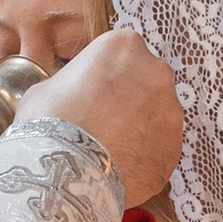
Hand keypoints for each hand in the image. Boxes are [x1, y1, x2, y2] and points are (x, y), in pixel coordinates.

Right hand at [22, 28, 182, 211]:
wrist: (68, 175)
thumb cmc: (52, 123)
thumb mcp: (47, 88)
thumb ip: (72, 83)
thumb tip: (73, 95)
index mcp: (124, 46)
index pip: (119, 54)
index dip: (104, 76)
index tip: (92, 93)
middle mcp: (157, 72)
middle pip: (146, 81)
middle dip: (129, 98)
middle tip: (102, 122)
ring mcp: (171, 111)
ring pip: (156, 115)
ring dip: (139, 127)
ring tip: (110, 150)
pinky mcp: (175, 147)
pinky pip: (159, 147)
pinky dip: (144, 155)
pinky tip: (119, 167)